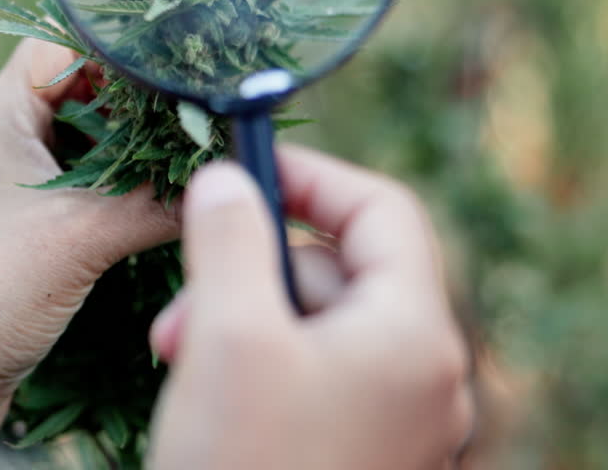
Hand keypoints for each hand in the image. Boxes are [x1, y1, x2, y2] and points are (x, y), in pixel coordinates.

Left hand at [0, 39, 178, 433]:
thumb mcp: (82, 239)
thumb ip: (157, 204)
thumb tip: (227, 179)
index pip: (58, 45)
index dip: (113, 52)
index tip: (166, 76)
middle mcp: (3, 133)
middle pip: (81, 87)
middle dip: (135, 101)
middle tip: (187, 116)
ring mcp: (16, 174)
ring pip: (88, 134)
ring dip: (131, 144)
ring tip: (182, 152)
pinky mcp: (31, 213)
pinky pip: (85, 175)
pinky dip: (121, 178)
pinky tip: (161, 192)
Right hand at [147, 146, 472, 469]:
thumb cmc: (246, 466)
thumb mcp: (229, 336)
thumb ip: (232, 238)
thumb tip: (230, 179)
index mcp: (416, 336)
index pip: (384, 211)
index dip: (313, 177)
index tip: (245, 168)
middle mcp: (427, 378)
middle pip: (344, 273)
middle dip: (255, 269)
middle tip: (185, 298)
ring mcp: (402, 426)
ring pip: (322, 330)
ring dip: (246, 322)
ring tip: (180, 354)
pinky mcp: (368, 459)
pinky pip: (321, 383)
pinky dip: (263, 369)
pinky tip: (205, 394)